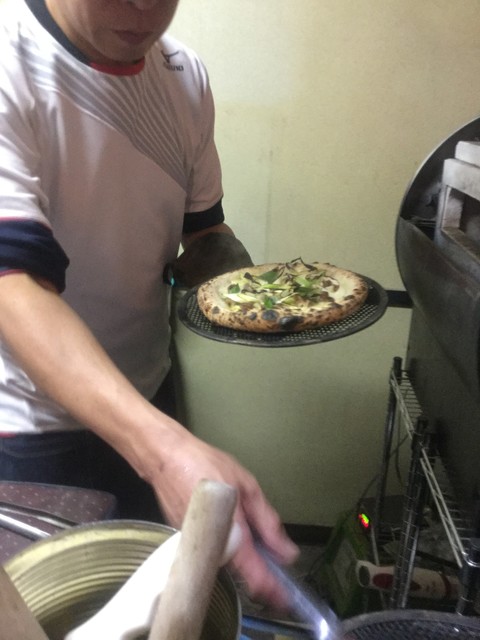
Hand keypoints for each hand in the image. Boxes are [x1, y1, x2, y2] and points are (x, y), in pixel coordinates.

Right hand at [141, 425, 298, 607]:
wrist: (166, 458)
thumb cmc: (206, 466)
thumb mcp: (247, 487)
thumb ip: (267, 521)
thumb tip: (287, 551)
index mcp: (229, 535)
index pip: (254, 576)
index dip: (272, 590)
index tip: (285, 599)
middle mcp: (209, 549)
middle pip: (239, 574)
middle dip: (260, 571)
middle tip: (275, 556)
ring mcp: (194, 548)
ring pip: (225, 563)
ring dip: (243, 557)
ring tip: (256, 538)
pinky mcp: (184, 543)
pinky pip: (211, 551)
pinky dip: (226, 546)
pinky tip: (232, 527)